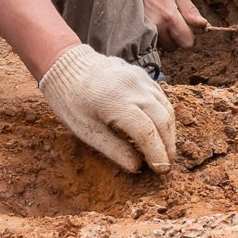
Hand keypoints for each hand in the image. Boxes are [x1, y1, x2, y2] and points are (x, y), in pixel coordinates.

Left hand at [38, 42, 176, 171]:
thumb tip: (136, 166)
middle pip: (162, 120)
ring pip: (165, 108)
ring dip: (170, 132)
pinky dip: (165, 116)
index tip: (161, 171)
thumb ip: (113, 149)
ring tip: (166, 151)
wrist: (68, 65)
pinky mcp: (143, 76)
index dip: (157, 154)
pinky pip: (161, 98)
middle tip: (166, 165)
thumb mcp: (86, 130)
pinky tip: (162, 130)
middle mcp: (134, 88)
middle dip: (167, 146)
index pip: (146, 132)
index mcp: (116, 103)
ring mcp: (141, 79)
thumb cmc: (72, 101)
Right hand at [141, 0, 208, 48]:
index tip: (188, 30)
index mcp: (170, 17)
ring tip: (164, 24)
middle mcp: (158, 27)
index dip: (191, 38)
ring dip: (168, 39)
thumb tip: (204, 24)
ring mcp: (148, 32)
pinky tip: (158, 27)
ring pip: (165, 47)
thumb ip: (191, 11)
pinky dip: (159, 39)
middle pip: (175, 47)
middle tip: (174, 25)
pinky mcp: (141, 35)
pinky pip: (156, 45)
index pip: (187, 42)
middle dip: (178, 38)